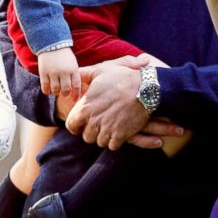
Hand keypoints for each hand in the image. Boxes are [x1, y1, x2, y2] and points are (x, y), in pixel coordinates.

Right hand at [37, 47, 80, 97]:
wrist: (52, 44)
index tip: (73, 99)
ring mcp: (53, 72)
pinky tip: (48, 90)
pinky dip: (47, 91)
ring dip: (56, 92)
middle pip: (65, 89)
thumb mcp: (73, 64)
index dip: (75, 95)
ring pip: (55, 89)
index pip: (76, 86)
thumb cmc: (64, 56)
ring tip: (56, 90)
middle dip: (65, 94)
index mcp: (73, 69)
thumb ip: (74, 75)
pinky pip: (45, 87)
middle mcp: (63, 71)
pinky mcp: (43, 72)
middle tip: (63, 93)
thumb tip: (75, 91)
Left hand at [65, 62, 183, 149]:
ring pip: (100, 142)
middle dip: (92, 132)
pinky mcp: (120, 136)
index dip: (76, 125)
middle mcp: (94, 121)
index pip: (71, 125)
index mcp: (85, 107)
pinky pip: (112, 146)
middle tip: (100, 124)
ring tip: (111, 126)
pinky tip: (120, 131)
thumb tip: (75, 74)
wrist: (145, 88)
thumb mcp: (100, 71)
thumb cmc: (122, 78)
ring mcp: (107, 129)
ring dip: (104, 136)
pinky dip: (115, 141)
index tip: (82, 123)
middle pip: (86, 136)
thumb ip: (83, 74)